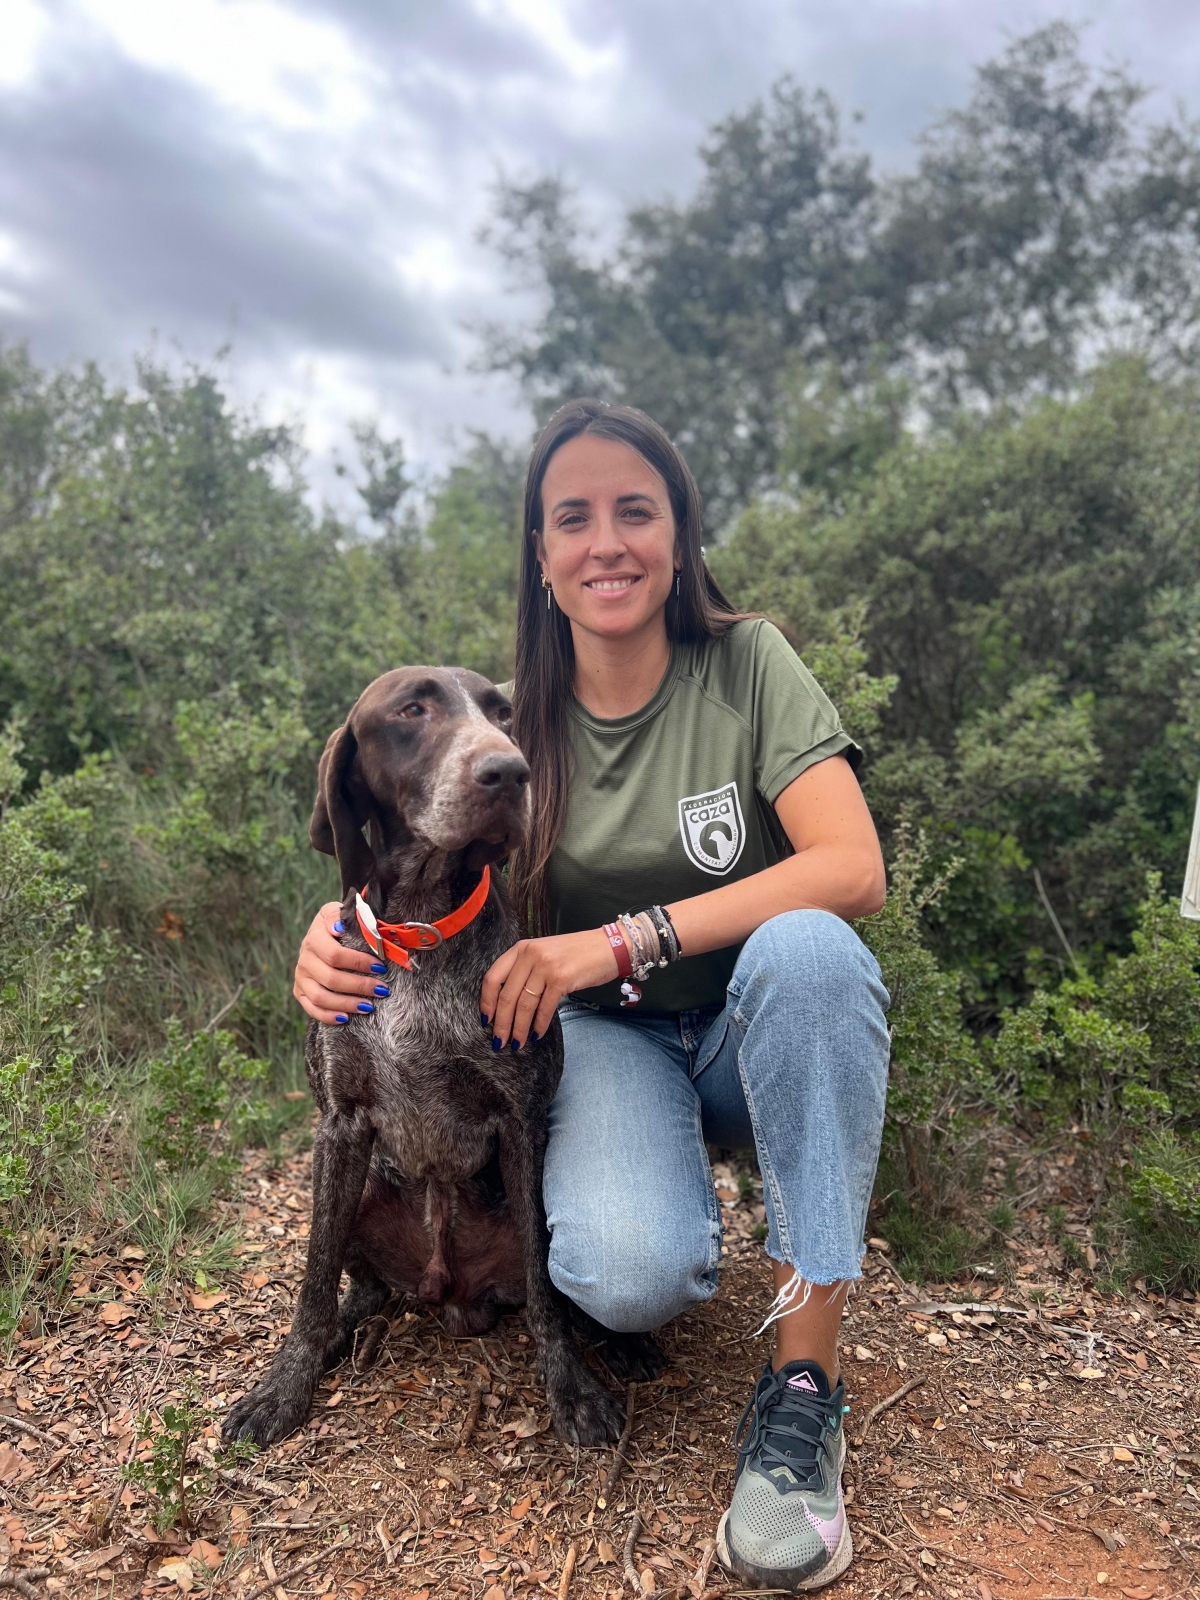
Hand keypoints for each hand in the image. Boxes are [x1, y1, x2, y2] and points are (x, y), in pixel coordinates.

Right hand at [293, 901, 388, 1024]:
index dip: (359, 962)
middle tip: (382, 990)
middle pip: (330, 978)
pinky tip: (346, 1018)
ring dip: (347, 1003)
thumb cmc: (339, 924)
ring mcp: (301, 977)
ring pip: (320, 997)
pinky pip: (311, 1009)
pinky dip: (328, 1016)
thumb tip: (340, 927)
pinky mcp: (299, 991)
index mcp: (314, 937)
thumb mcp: (339, 911)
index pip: (335, 954)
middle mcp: (304, 958)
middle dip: (359, 985)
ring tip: (369, 1006)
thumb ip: (341, 915)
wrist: (324, 934)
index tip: (381, 968)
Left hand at [481, 929, 618, 1049]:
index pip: (492, 977)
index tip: (486, 1020)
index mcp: (521, 948)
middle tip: (498, 1041)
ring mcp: (546, 966)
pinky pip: (544, 1008)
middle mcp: (530, 955)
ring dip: (518, 1028)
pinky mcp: (562, 978)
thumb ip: (525, 970)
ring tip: (517, 1043)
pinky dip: (539, 1025)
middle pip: (506, 995)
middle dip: (501, 1023)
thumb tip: (508, 1003)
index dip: (486, 1002)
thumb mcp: (544, 953)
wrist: (609, 947)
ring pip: (524, 1005)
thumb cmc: (577, 953)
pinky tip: (537, 1034)